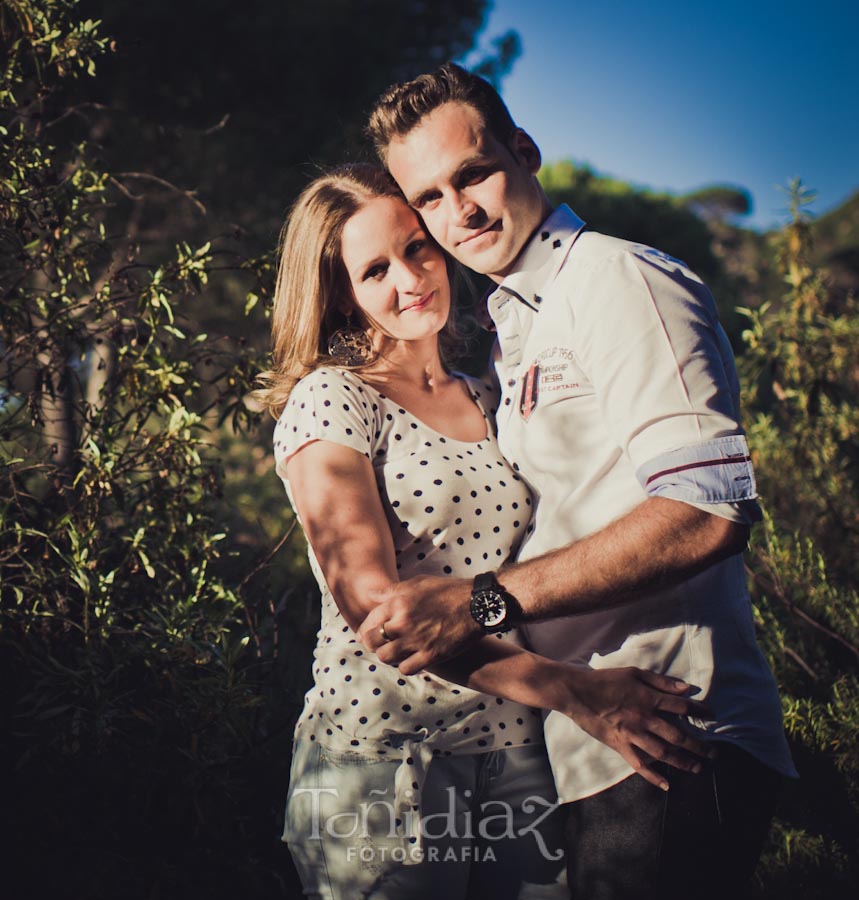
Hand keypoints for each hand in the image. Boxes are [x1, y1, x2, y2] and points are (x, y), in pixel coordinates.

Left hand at [359, 575, 480, 673]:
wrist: (477, 604)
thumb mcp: (418, 583)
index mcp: (399, 602)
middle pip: (372, 641)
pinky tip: (410, 660)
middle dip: (372, 644)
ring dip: (388, 656)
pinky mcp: (431, 655)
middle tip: (379, 645)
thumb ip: (392, 590)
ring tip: (394, 652)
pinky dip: (405, 665)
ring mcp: (416, 640)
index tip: (366, 635)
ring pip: (385, 657)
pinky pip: (405, 668)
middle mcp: (404, 622)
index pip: (369, 621)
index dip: (365, 630)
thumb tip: (371, 594)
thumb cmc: (448, 591)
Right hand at [561, 666, 714, 790]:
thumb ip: (660, 681)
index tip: (712, 716)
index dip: (700, 711)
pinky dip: (653, 776)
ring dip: (683, 762)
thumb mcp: (634, 673)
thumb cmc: (606, 679)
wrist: (578, 692)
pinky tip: (667, 785)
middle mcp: (645, 719)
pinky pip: (639, 765)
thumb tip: (685, 688)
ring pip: (663, 753)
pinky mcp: (620, 746)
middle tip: (714, 754)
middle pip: (678, 736)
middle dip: (698, 746)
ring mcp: (633, 735)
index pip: (682, 707)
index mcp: (649, 699)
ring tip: (698, 768)